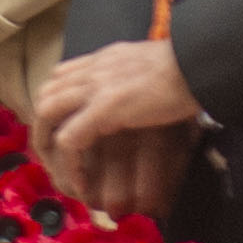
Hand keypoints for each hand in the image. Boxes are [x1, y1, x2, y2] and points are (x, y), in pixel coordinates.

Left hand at [33, 40, 201, 218]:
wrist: (200, 64)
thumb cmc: (188, 68)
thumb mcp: (150, 67)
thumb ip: (132, 77)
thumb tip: (135, 94)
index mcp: (104, 60)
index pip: (60, 76)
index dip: (55, 104)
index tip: (61, 131)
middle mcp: (93, 69)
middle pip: (45, 94)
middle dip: (41, 128)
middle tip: (53, 157)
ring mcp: (96, 88)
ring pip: (46, 114)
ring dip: (47, 145)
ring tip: (62, 171)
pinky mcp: (104, 109)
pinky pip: (70, 140)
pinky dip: (70, 164)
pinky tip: (81, 182)